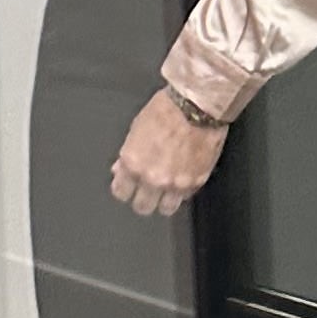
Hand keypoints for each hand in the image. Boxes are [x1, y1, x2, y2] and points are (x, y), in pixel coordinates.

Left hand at [111, 89, 226, 215]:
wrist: (196, 108)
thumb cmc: (165, 112)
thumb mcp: (135, 130)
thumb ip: (128, 155)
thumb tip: (119, 169)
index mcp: (134, 163)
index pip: (121, 192)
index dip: (123, 189)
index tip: (126, 187)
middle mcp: (153, 178)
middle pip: (142, 207)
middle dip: (142, 200)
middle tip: (145, 191)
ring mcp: (176, 183)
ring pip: (166, 209)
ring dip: (163, 201)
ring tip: (164, 190)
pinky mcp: (197, 182)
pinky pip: (185, 197)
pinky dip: (182, 192)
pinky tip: (180, 179)